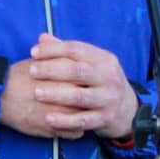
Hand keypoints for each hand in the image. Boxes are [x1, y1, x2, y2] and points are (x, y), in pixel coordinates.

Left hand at [10, 33, 137, 139]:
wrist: (127, 110)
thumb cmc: (101, 82)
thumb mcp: (92, 64)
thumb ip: (67, 52)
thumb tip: (42, 38)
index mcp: (104, 59)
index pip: (76, 49)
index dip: (53, 49)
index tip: (33, 52)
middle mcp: (108, 77)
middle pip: (78, 71)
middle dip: (52, 70)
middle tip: (32, 71)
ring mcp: (108, 99)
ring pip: (80, 96)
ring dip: (56, 94)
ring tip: (37, 93)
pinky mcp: (105, 119)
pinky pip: (82, 120)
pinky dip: (65, 120)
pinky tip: (48, 119)